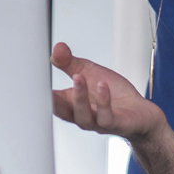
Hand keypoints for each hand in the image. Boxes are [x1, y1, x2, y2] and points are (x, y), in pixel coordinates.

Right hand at [50, 42, 166, 140]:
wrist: (140, 113)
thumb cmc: (114, 96)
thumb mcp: (89, 73)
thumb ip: (69, 62)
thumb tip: (57, 48)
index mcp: (71, 104)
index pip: (50, 101)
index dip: (39, 93)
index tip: (32, 79)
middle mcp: (81, 115)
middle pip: (62, 112)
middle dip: (53, 99)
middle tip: (47, 85)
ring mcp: (97, 122)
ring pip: (82, 116)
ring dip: (79, 96)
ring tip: (78, 77)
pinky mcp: (116, 124)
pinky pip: (106, 117)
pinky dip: (102, 102)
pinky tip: (102, 86)